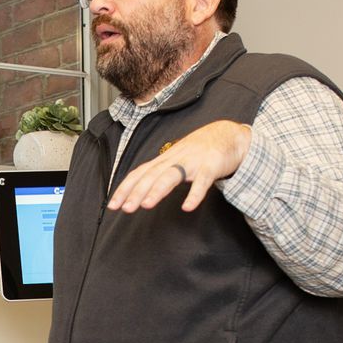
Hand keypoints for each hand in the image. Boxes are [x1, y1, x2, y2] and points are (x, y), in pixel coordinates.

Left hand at [107, 120, 251, 213]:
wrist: (230, 134)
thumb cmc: (202, 149)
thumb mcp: (177, 159)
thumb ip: (162, 173)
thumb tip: (142, 189)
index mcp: (166, 159)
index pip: (140, 173)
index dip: (125, 188)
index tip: (112, 204)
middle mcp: (175, 158)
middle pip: (151, 175)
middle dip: (136, 192)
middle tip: (124, 208)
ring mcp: (193, 161)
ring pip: (171, 175)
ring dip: (157, 190)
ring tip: (146, 205)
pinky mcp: (212, 165)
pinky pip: (202, 180)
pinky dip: (195, 193)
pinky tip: (188, 207)